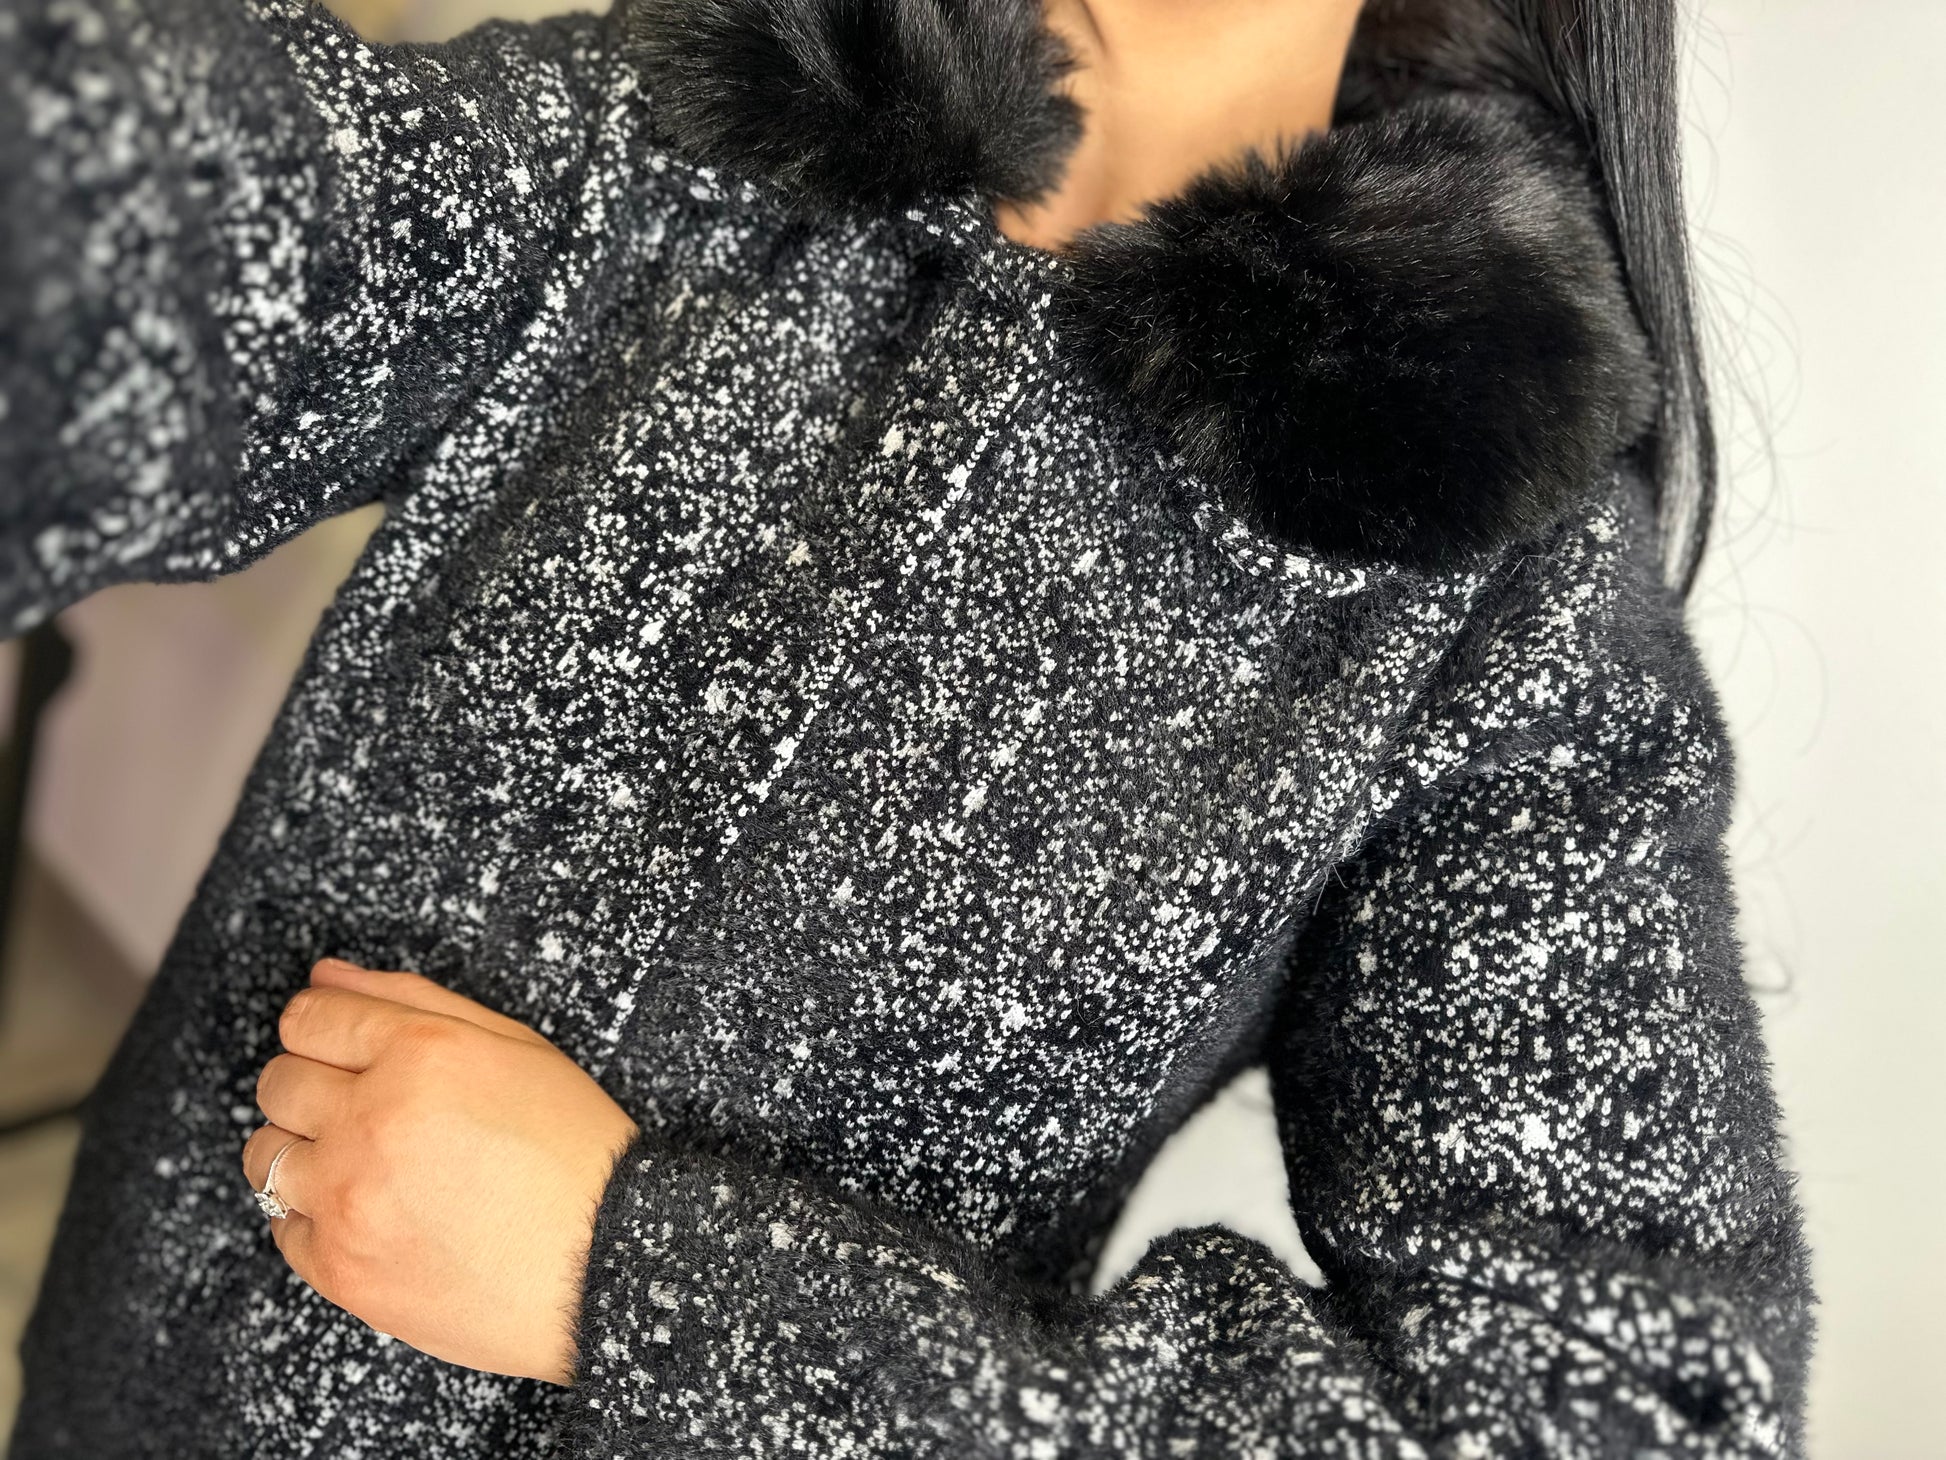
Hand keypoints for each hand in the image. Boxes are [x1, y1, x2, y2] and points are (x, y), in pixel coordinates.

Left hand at [242, 959, 639, 1384]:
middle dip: (313, 1085)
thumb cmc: (574, 1150)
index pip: (309, 1018)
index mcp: (419, 1054)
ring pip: (264, 1155)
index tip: (345, 1048)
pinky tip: (377, 1214)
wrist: (607, 1263)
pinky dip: (319, 1217)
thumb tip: (325, 976)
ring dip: (304, 1150)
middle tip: (370, 1109)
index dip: (326, 1028)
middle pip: (277, 1082)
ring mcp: (348, 1198)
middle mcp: (369, 1120)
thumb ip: (412, 1000)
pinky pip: (282, 1227)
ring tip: (368, 1165)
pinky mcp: (340, 1268)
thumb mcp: (515, 1048)